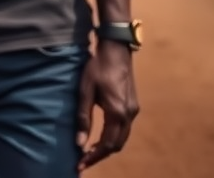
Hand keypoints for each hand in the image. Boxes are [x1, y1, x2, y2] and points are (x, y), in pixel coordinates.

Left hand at [76, 40, 139, 169]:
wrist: (116, 50)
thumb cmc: (97, 67)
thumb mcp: (85, 90)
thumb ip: (83, 117)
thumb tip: (79, 143)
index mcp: (117, 113)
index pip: (107, 145)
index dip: (94, 157)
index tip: (80, 164)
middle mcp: (129, 115)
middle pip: (116, 145)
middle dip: (100, 155)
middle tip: (84, 159)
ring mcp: (133, 110)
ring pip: (122, 138)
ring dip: (108, 146)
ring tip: (90, 150)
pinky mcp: (133, 105)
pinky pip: (124, 128)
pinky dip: (113, 136)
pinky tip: (101, 135)